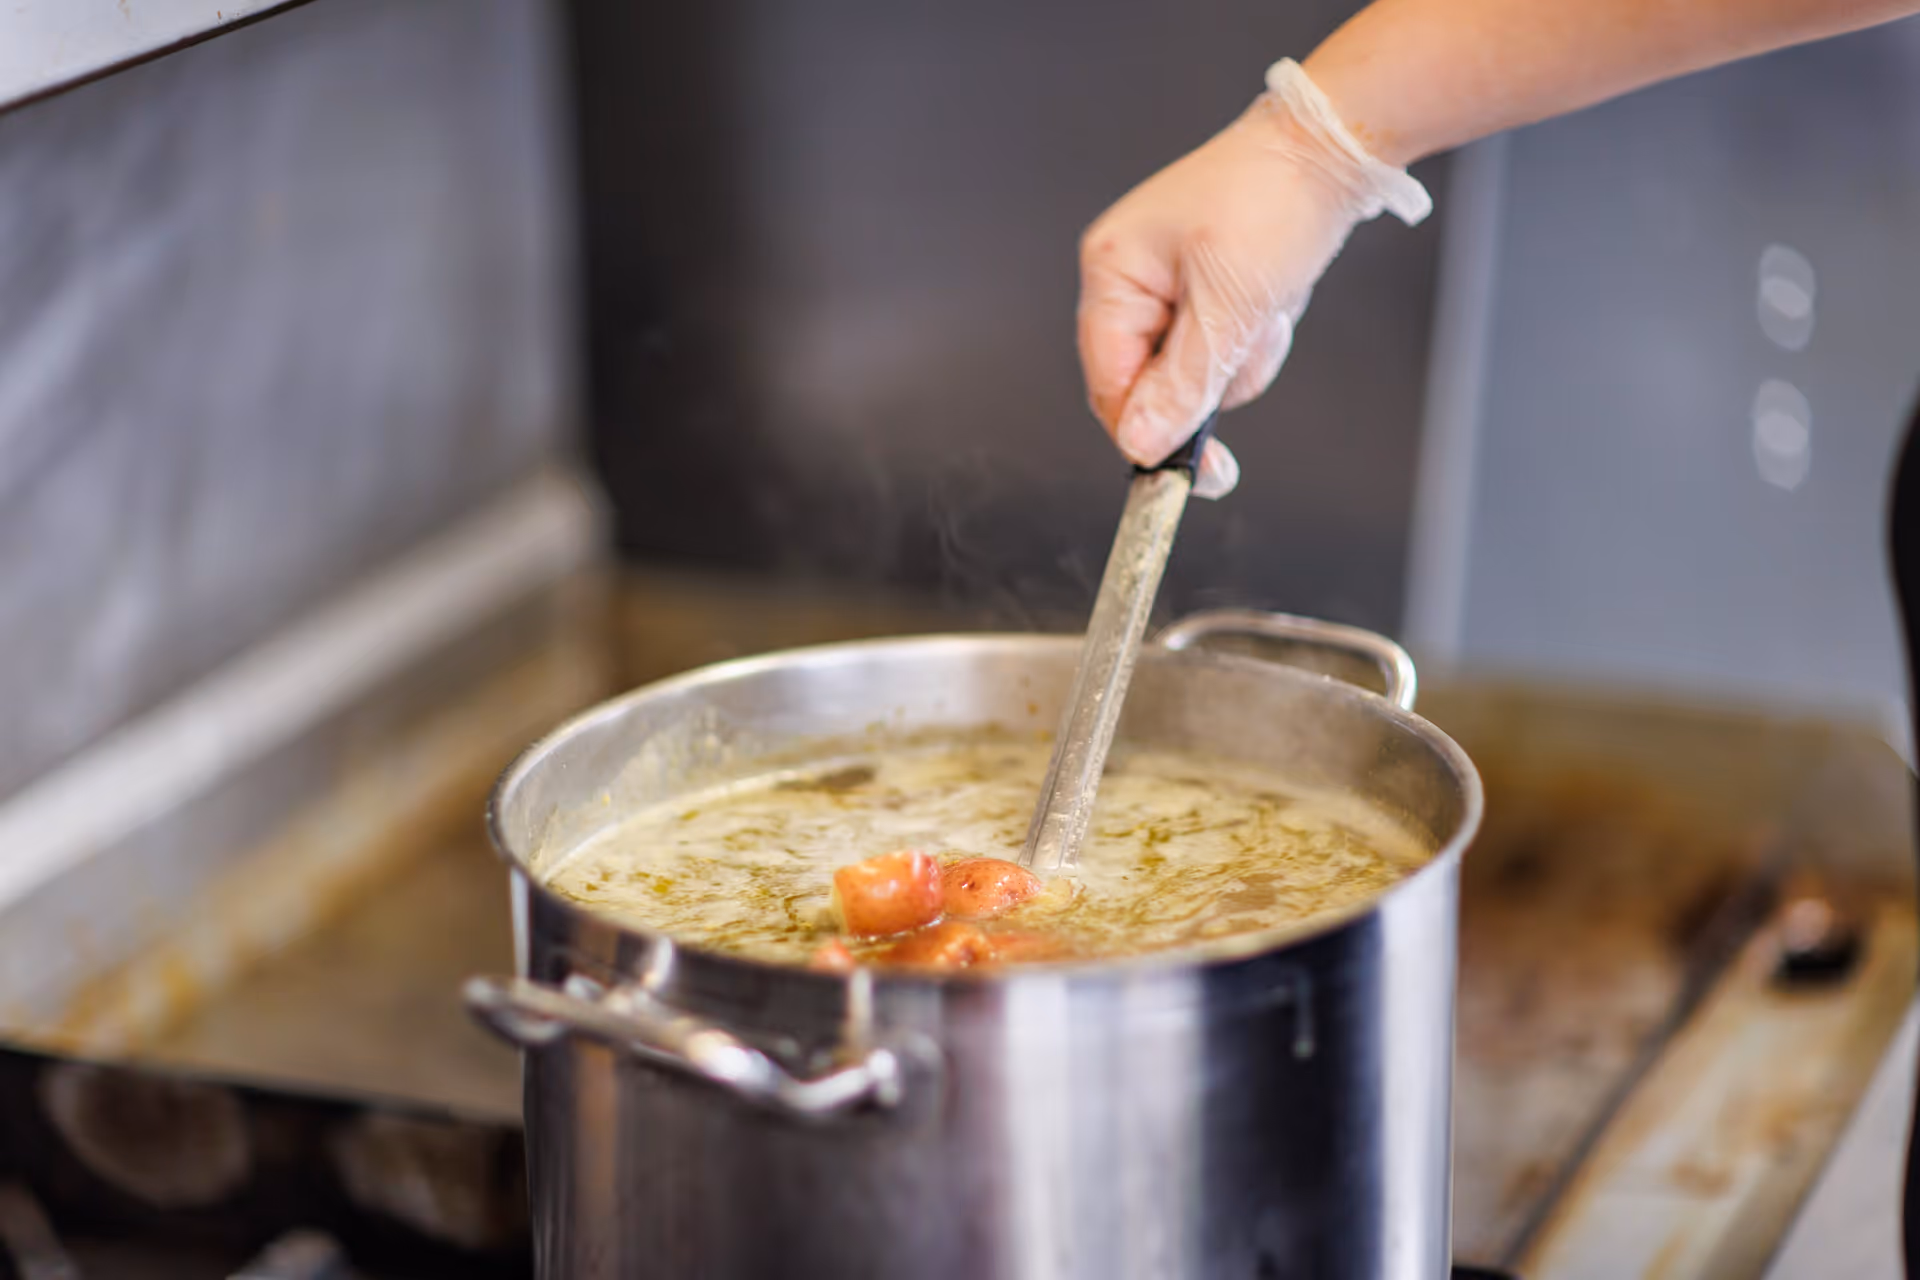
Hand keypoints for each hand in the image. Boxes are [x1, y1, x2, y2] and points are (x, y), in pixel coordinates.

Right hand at [1077, 62, 1427, 498]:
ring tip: (1269, 305)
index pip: (1109, 383)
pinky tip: (1272, 298)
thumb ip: (1182, 383)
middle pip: (1150, 382)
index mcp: (1112, 272)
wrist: (1332, 146)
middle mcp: (1128, 278)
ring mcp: (1164, 283)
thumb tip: (1141, 445)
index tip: (1196, 470)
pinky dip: (1251, 335)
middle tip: (1253, 339)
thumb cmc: (1274, 201)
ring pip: (1192, 371)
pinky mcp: (1201, 287)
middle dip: (1211, 374)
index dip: (1148, 430)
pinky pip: (1217, 345)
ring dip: (1240, 354)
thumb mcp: (1230, 306)